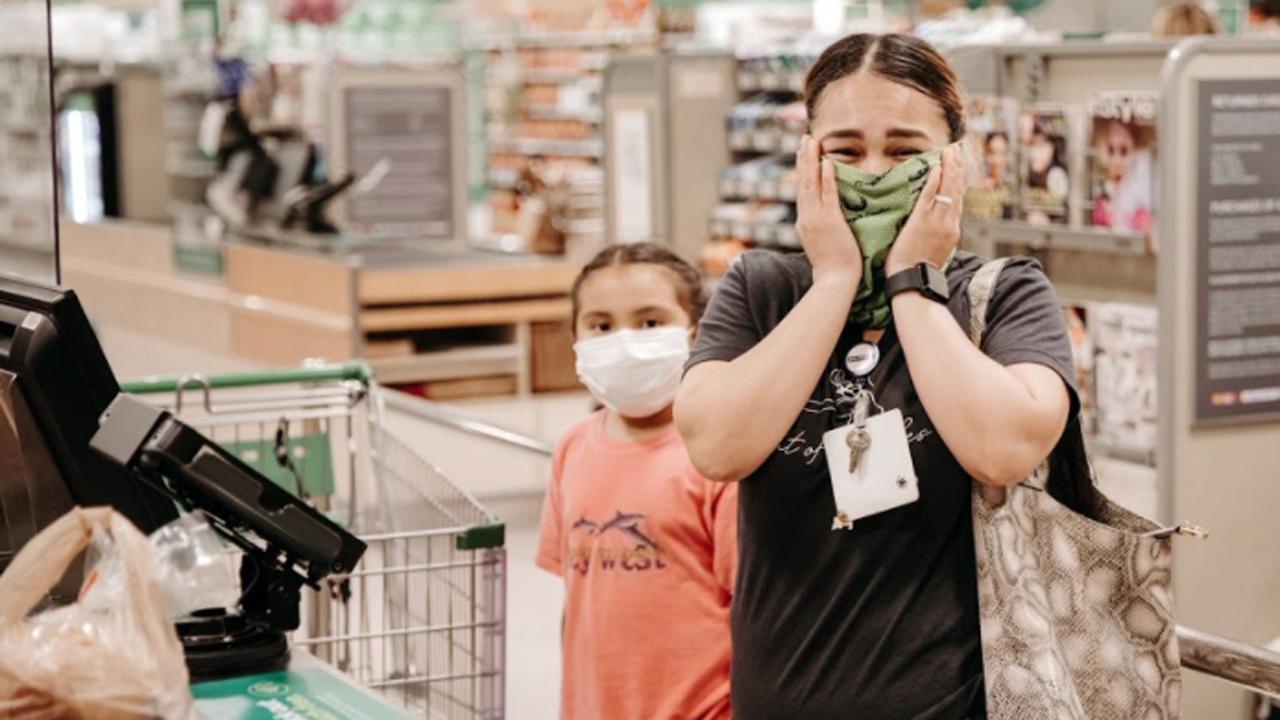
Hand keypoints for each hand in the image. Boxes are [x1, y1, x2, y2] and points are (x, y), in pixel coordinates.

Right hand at [795, 135, 861, 287]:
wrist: (835, 282)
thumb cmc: (835, 268)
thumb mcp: (824, 245)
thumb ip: (823, 230)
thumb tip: (828, 221)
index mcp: (805, 223)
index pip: (803, 192)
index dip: (803, 171)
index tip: (804, 154)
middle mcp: (806, 218)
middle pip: (803, 183)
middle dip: (804, 159)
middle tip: (805, 139)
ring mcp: (816, 220)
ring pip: (811, 185)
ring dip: (811, 161)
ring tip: (812, 142)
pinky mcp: (829, 222)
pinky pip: (828, 195)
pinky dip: (826, 178)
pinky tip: (827, 162)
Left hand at [886, 144, 964, 275]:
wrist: (914, 282)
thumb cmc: (918, 269)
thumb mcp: (936, 250)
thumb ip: (938, 233)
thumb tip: (937, 223)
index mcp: (951, 229)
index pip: (957, 199)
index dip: (958, 180)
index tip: (957, 165)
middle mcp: (948, 223)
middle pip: (956, 190)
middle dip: (956, 167)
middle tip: (955, 149)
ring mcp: (936, 222)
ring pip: (947, 190)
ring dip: (949, 168)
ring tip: (949, 151)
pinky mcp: (922, 222)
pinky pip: (930, 198)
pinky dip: (934, 182)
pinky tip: (936, 168)